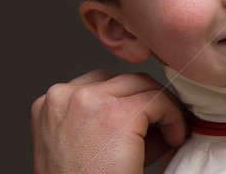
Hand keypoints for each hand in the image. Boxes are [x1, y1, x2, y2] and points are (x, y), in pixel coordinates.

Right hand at [30, 69, 186, 173]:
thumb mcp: (89, 145)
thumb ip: (112, 118)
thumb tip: (154, 106)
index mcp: (51, 104)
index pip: (102, 84)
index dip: (130, 102)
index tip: (146, 123)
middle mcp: (63, 96)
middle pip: (123, 80)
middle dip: (148, 102)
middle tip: (165, 126)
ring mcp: (88, 99)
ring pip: (143, 85)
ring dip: (162, 108)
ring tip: (170, 134)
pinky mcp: (117, 113)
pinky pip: (158, 100)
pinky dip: (173, 117)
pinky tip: (173, 138)